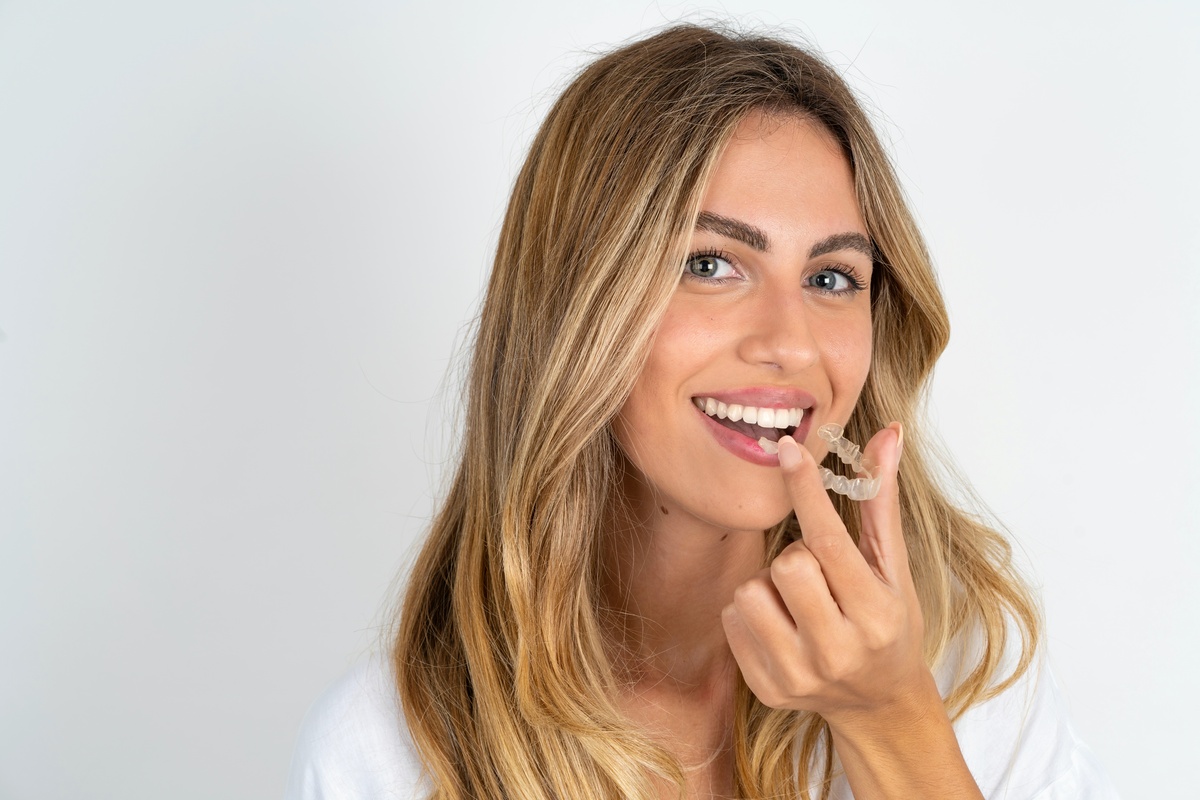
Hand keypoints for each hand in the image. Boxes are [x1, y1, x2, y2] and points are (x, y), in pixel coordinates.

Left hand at [721, 422, 933, 726]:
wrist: (878, 704)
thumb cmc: (890, 625)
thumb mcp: (894, 569)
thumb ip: (881, 503)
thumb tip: (886, 435)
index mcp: (875, 616)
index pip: (829, 541)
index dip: (805, 489)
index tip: (787, 448)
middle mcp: (837, 651)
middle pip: (785, 565)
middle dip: (796, 557)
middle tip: (819, 575)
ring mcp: (798, 675)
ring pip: (750, 591)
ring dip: (769, 586)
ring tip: (799, 603)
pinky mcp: (766, 688)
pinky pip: (732, 618)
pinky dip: (752, 613)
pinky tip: (782, 625)